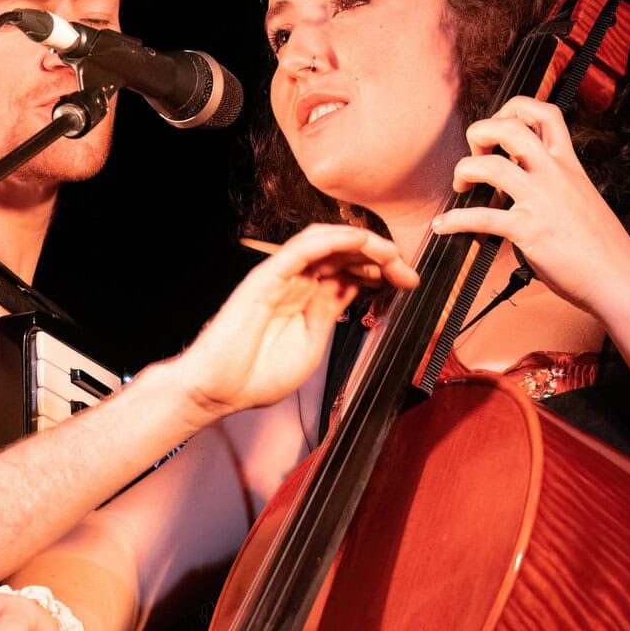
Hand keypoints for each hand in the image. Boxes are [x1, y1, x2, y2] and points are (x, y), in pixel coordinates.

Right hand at [178, 223, 416, 415]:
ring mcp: (282, 276)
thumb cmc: (257, 375)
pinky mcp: (266, 277)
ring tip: (389, 254)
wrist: (221, 390)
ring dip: (361, 243)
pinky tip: (357, 241)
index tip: (409, 282)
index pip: (350, 270)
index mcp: (308, 298)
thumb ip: (331, 312)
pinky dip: (332, 240)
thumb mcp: (312, 344)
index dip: (382, 271)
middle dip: (380, 256)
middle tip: (407, 271)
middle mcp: (297, 282)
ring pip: (326, 242)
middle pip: (344, 253)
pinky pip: (302, 248)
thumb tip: (355, 288)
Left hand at [431, 96, 629, 315]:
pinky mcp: (528, 230)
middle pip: (510, 128)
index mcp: (568, 165)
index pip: (545, 114)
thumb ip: (556, 186)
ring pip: (490, 166)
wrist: (617, 277)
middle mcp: (554, 175)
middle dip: (481, 132)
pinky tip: (443, 226)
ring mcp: (540, 200)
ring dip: (464, 171)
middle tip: (475, 153)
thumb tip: (526, 190)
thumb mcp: (582, 199)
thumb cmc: (602, 247)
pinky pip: (481, 218)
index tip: (500, 125)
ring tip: (460, 185)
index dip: (515, 109)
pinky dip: (454, 221)